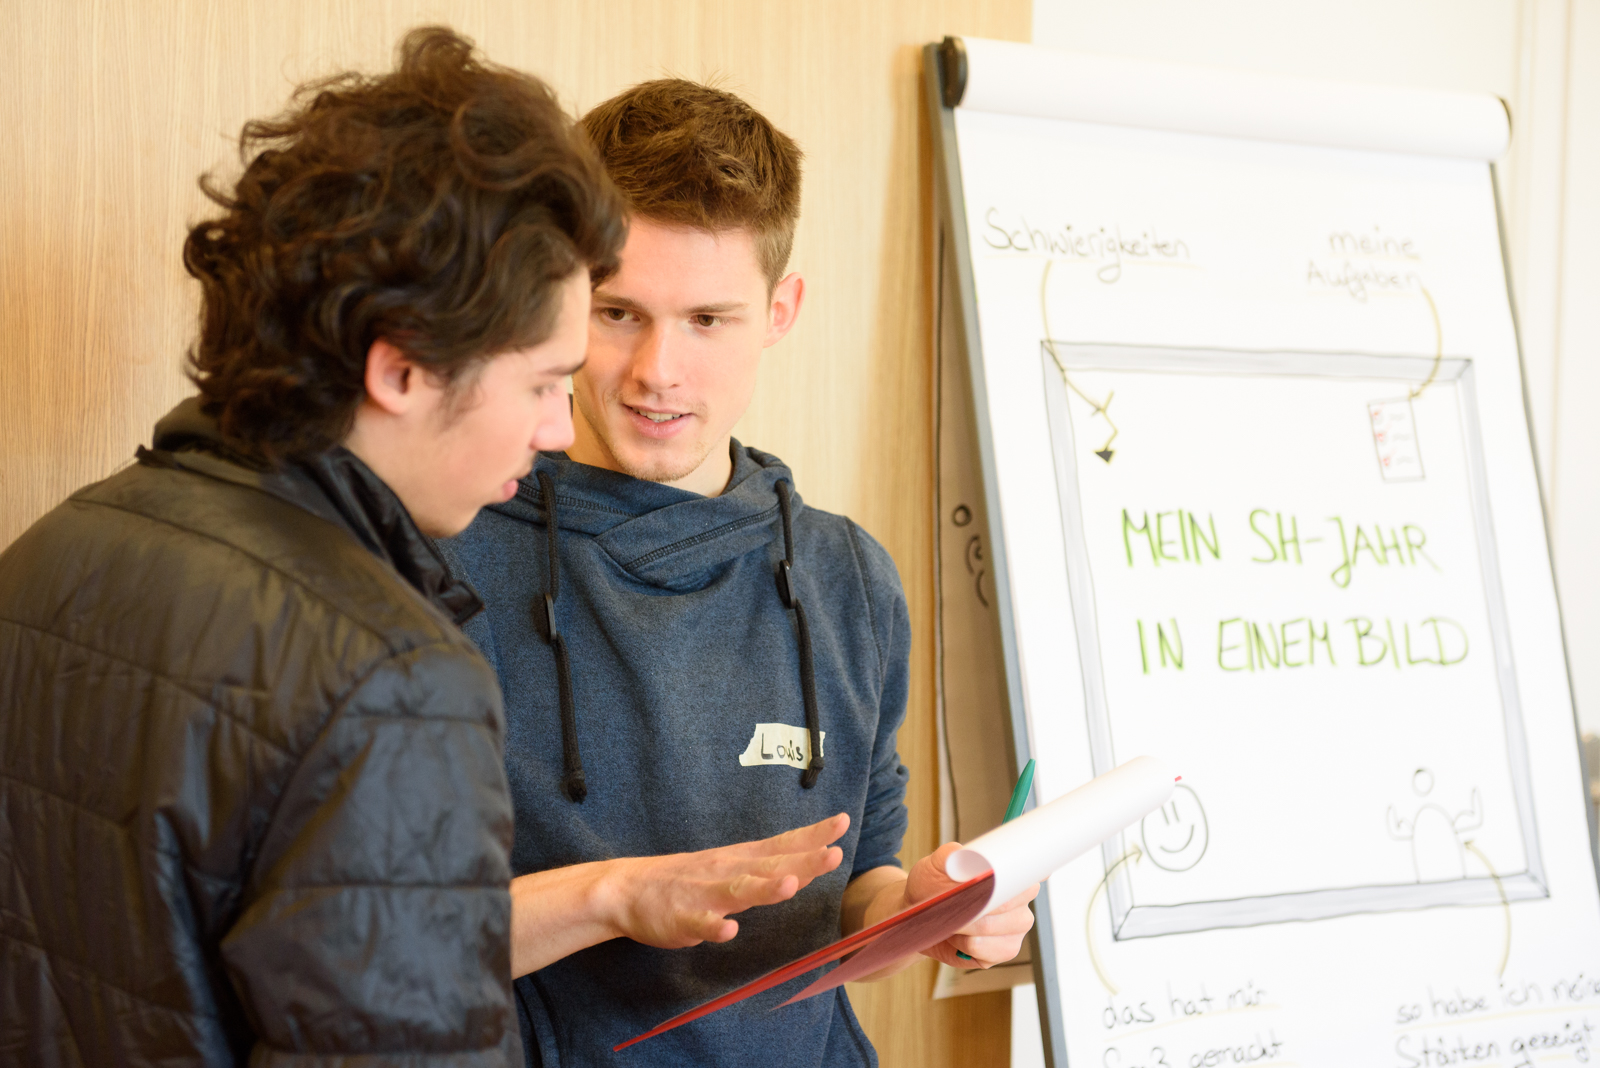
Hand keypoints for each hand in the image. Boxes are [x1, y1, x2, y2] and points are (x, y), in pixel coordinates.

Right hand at [601, 812, 849, 947]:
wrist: (628, 888)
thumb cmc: (688, 878)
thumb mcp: (732, 863)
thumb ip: (769, 865)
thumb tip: (812, 858)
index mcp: (741, 859)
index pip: (783, 845)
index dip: (813, 835)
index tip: (843, 823)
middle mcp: (727, 871)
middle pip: (770, 867)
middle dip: (802, 862)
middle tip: (833, 854)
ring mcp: (704, 894)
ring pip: (738, 891)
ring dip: (764, 889)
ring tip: (790, 885)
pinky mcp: (682, 918)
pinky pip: (700, 924)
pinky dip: (714, 927)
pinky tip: (728, 930)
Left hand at [838, 842, 1037, 979]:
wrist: (922, 917)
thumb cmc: (933, 887)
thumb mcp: (935, 865)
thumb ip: (949, 855)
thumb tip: (960, 854)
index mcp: (1012, 873)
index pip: (1028, 872)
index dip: (1014, 878)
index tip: (994, 881)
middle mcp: (1021, 900)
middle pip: (1012, 903)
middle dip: (979, 905)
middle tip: (955, 903)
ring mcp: (1016, 927)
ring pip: (998, 928)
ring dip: (969, 926)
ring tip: (953, 920)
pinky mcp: (1005, 950)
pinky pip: (991, 951)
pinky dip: (968, 945)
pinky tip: (959, 938)